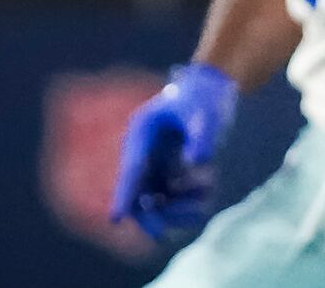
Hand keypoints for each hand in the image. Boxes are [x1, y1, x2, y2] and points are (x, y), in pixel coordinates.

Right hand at [107, 62, 237, 241]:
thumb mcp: (207, 113)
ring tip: (208, 192)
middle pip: (137, 194)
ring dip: (177, 208)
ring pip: (155, 201)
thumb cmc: (204, 97)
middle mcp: (143, 151)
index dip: (123, 195)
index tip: (115, 218)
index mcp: (142, 132)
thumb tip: (197, 163)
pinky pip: (171, 198)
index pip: (131, 170)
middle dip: (152, 216)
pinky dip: (188, 201)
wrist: (210, 90)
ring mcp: (154, 162)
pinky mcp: (168, 170)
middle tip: (165, 234)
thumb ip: (202, 137)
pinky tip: (209, 188)